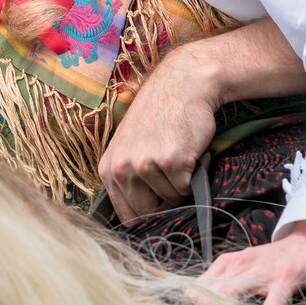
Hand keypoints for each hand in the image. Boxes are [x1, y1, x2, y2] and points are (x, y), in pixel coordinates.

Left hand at [99, 43, 221, 223]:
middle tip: (174, 176)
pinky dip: (196, 174)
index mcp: (108, 168)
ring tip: (181, 153)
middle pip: (148, 212)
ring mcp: (145, 164)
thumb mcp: (131, 147)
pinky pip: (188, 188)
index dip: (147, 218)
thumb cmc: (160, 117)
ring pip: (171, 199)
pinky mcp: (171, 161)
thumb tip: (141, 220)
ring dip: (182, 183)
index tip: (161, 211)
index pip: (126, 215)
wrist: (183, 85)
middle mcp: (122, 168)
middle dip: (166, 201)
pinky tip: (192, 151)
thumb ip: (129, 180)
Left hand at [196, 220, 305, 304]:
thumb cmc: (275, 261)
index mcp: (229, 263)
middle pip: (213, 291)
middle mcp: (242, 265)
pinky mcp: (286, 278)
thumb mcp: (246, 266)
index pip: (201, 286)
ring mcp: (264, 271)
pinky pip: (273, 299)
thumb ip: (224, 282)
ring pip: (235, 292)